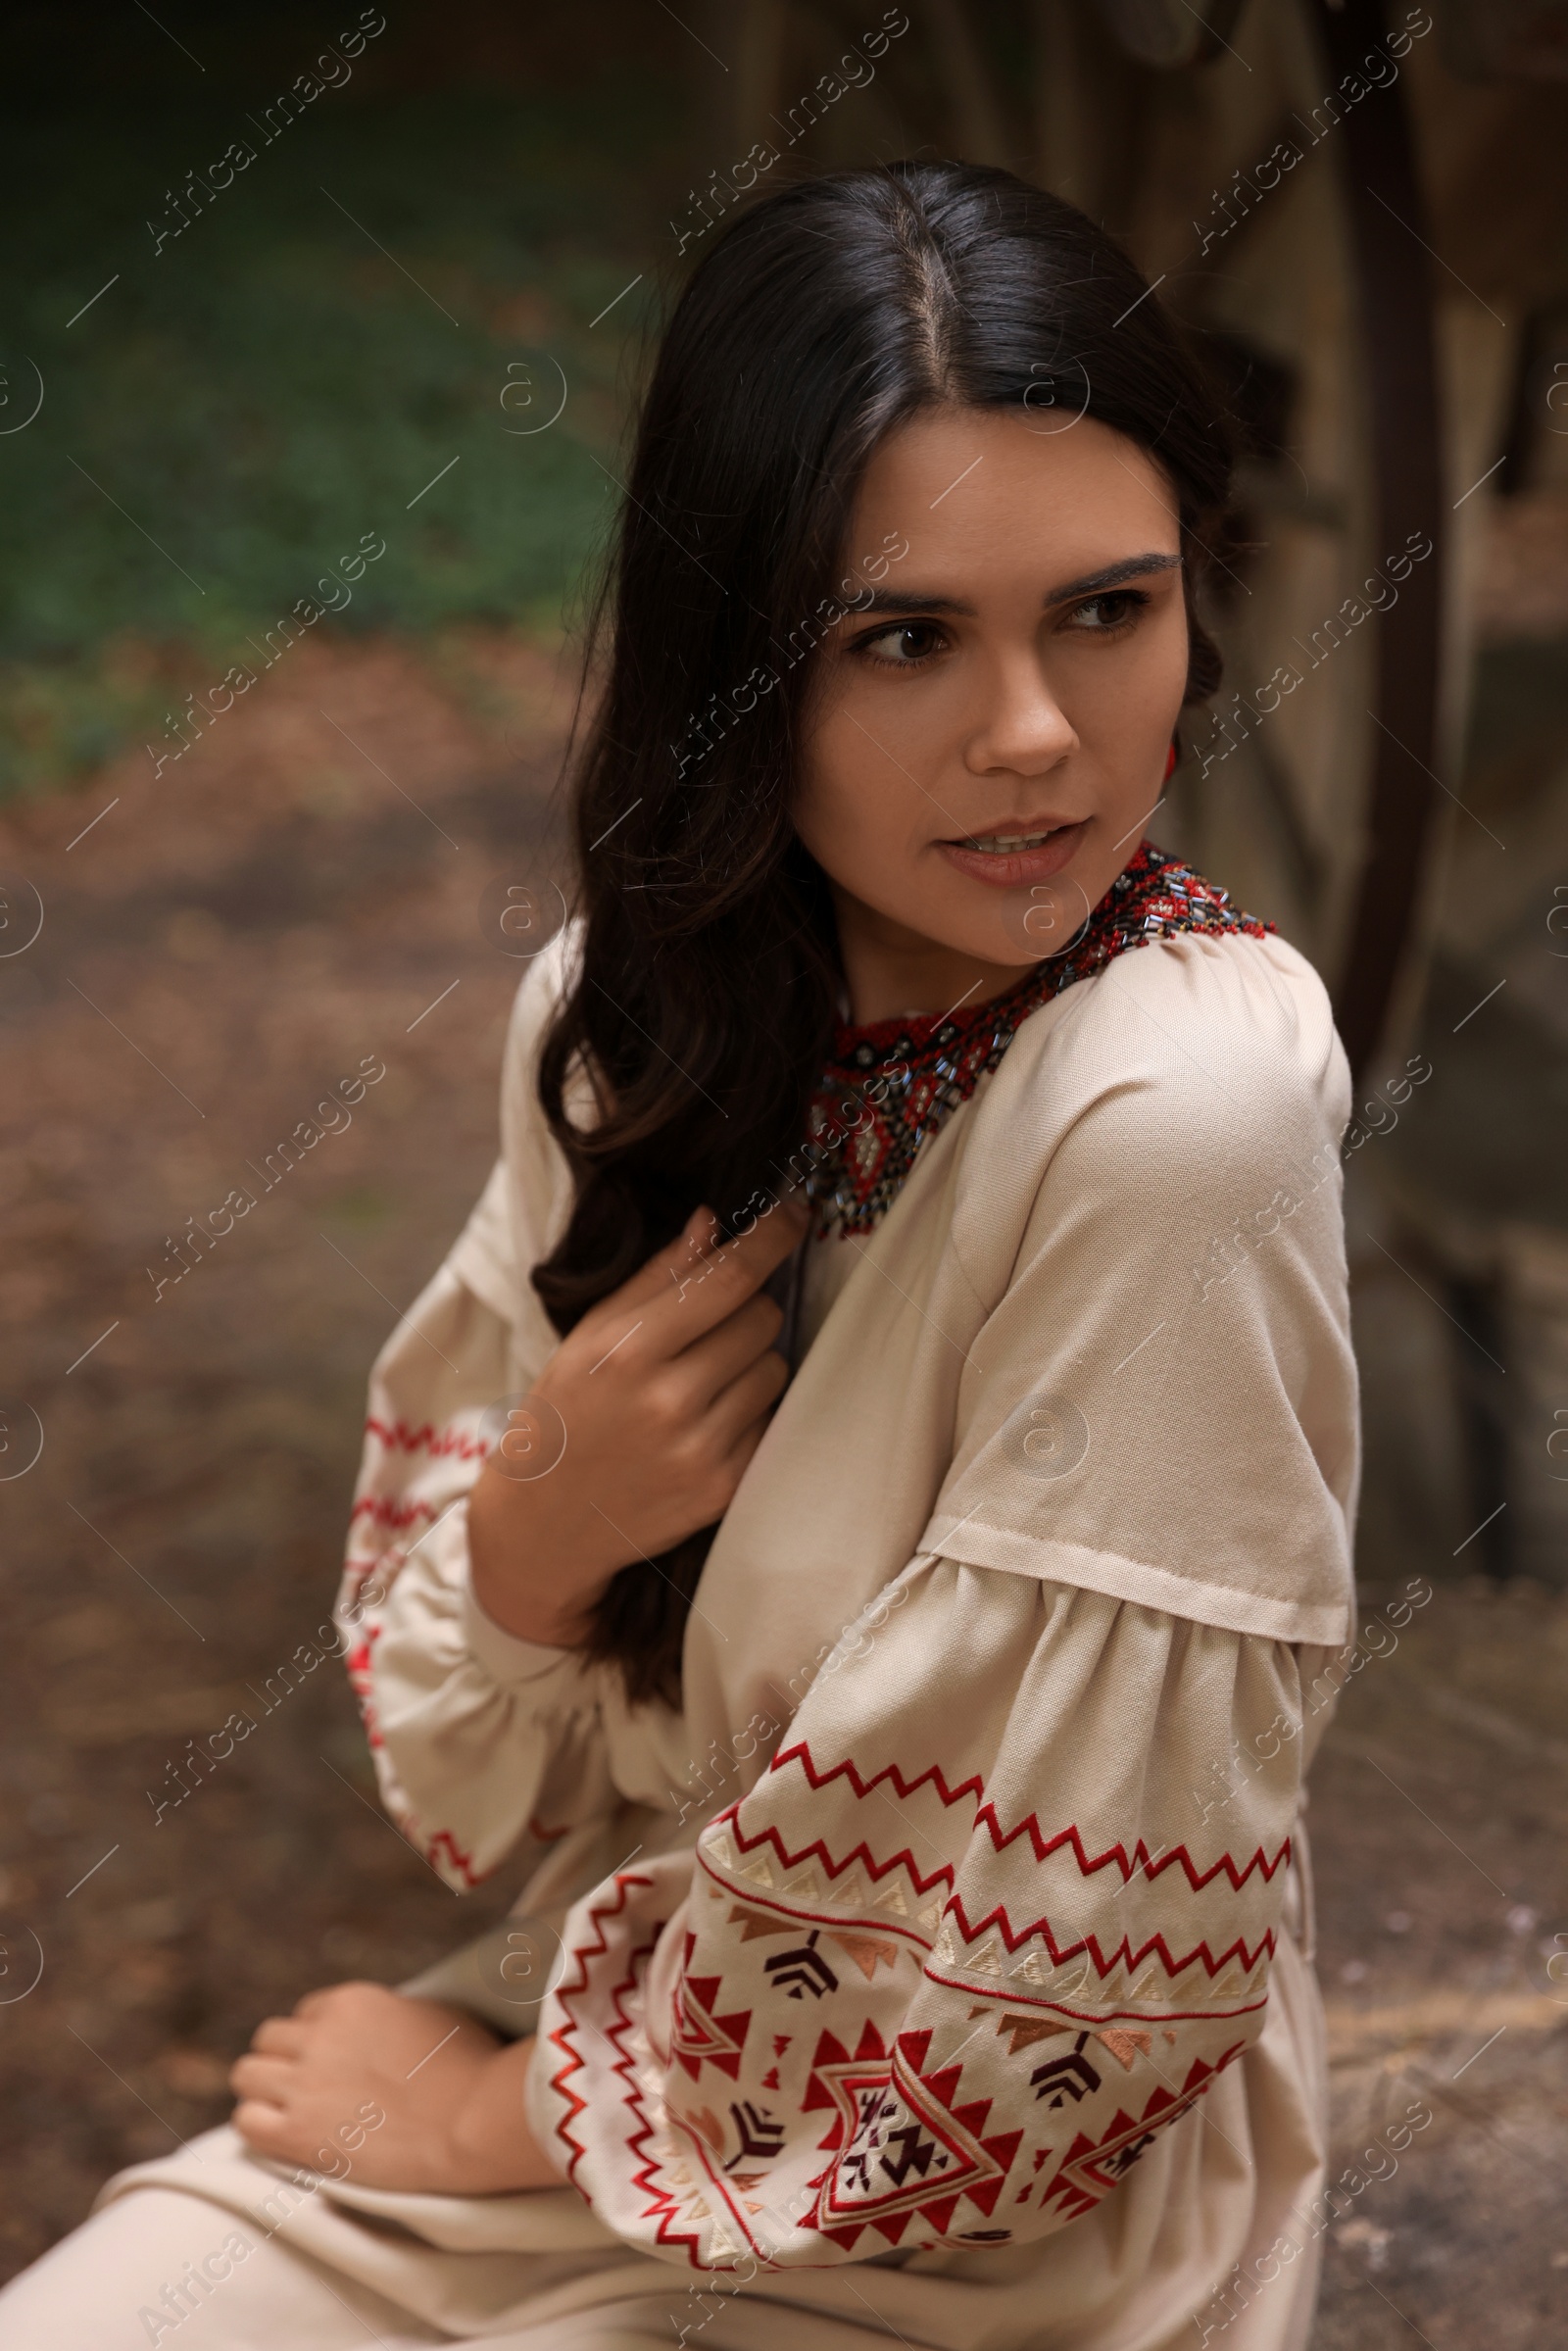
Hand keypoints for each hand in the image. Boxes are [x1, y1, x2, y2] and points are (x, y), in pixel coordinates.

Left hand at [230, 1981, 559, 2195]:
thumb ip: (396, 2012)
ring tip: (289, 2115)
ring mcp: (305, 2084)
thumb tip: (391, 2020)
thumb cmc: (472, 2068)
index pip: (305, 2015)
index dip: (317, 2041)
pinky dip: (258, 2127)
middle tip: (307, 2091)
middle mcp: (320, 2036)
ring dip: (265, 2093)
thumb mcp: (435, 2013)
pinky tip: (283, 2138)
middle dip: (283, 2063)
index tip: (334, 2065)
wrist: (474, 2120)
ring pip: (247, 2076)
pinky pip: (246, 2122)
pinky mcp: (298, 2133)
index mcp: (350, 2003)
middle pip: (267, 2040)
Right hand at [468, 1197, 805, 1645]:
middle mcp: (668, 1400)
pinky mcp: (723, 1488)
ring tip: (702, 1381)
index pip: (728, 1278)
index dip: (772, 1238)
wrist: (546, 1523)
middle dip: (748, 1308)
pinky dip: (750, 1411)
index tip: (797, 1211)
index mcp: (628, 1350)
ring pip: (775, 1368)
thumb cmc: (565, 1415)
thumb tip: (713, 1222)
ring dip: (752, 1362)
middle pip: (762, 1318)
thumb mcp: (591, 1337)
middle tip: (709, 1327)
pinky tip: (708, 1421)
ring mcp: (700, 1449)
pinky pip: (772, 1420)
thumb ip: (656, 1277)